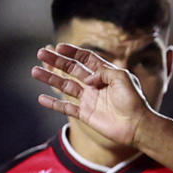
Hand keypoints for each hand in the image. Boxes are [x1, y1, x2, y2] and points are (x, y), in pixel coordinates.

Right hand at [32, 44, 153, 148]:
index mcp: (104, 73)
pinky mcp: (86, 114)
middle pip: (71, 69)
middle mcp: (94, 85)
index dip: (72, 52)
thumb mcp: (122, 78)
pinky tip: (41, 98)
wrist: (137, 126)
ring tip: (34, 71)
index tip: (58, 46)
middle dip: (56, 61)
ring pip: (65, 86)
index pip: (85, 58)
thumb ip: (103, 72)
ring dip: (50, 78)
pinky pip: (66, 108)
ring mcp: (89, 99)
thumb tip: (87, 78)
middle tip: (40, 53)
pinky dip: (53, 104)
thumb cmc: (134, 101)